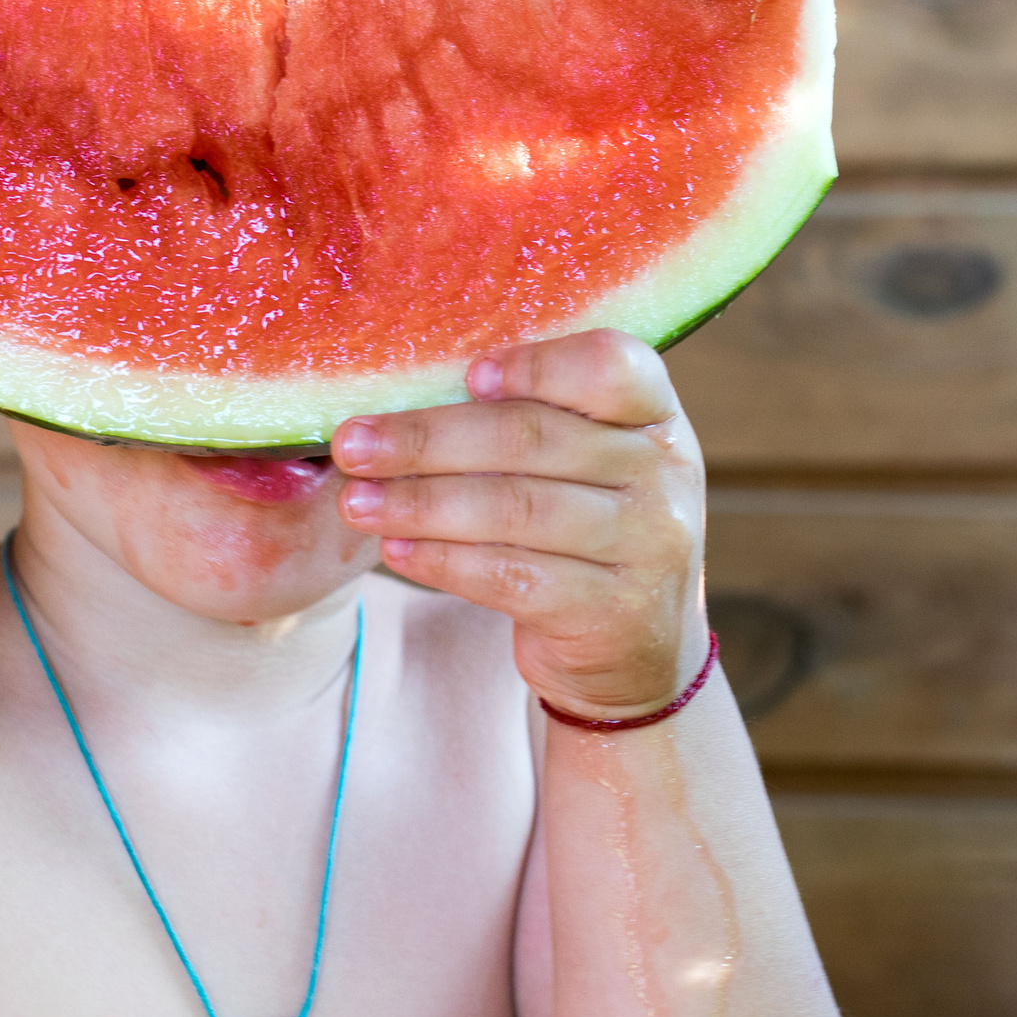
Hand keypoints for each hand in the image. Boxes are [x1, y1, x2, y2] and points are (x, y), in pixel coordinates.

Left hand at [332, 329, 705, 719]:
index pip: (611, 367)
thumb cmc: (587, 527)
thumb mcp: (588, 463)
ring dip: (421, 503)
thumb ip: (532, 418)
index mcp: (655, 414)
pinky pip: (513, 578)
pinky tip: (397, 549)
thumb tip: (407, 390)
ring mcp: (647, 546)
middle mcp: (663, 473)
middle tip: (352, 445)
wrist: (639, 650)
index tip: (466, 375)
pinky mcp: (613, 612)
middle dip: (428, 440)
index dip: (537, 366)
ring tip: (358, 502)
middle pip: (533, 439)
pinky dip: (444, 561)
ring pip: (515, 510)